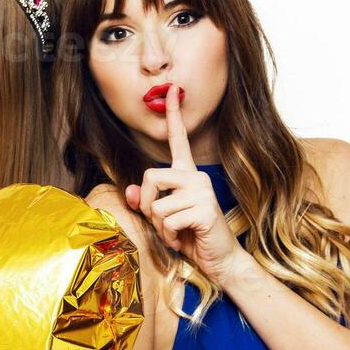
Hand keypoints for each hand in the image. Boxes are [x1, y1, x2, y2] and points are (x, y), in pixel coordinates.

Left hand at [125, 86, 244, 286]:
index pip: (179, 140)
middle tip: (163, 222)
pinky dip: (169, 236)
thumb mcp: (163, 219)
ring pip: (157, 204)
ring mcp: (202, 190)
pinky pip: (168, 220)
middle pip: (150, 175)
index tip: (172, 89)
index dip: (173, 116)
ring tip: (177, 232)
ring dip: (160, 226)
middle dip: (147, 204)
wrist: (220, 260)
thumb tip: (130, 190)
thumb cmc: (191, 238)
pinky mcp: (205, 208)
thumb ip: (146, 203)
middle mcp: (196, 176)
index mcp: (187, 175)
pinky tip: (185, 239)